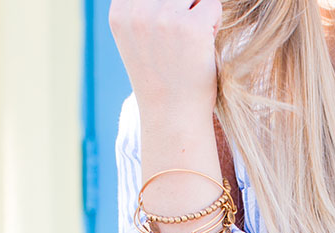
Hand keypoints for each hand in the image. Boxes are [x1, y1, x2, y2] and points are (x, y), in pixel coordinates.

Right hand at [108, 0, 222, 116]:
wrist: (174, 119)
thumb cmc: (162, 82)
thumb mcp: (139, 40)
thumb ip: (144, 10)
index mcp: (120, 12)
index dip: (163, 7)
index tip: (163, 38)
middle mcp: (137, 12)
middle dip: (181, 8)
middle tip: (181, 42)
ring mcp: (163, 18)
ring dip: (198, 14)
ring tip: (191, 44)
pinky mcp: (191, 27)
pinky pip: (212, 4)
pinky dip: (214, 23)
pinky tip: (203, 48)